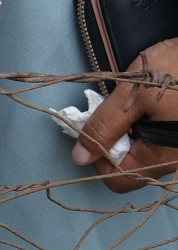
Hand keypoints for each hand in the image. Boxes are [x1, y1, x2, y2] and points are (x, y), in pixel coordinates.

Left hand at [74, 36, 177, 191]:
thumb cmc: (176, 70)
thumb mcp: (132, 96)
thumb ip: (104, 127)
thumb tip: (80, 158)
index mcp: (163, 157)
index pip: (119, 179)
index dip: (99, 159)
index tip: (95, 131)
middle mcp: (175, 158)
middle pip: (131, 167)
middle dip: (114, 143)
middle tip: (114, 112)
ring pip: (143, 152)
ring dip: (129, 132)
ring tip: (132, 105)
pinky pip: (156, 139)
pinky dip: (143, 125)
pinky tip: (145, 105)